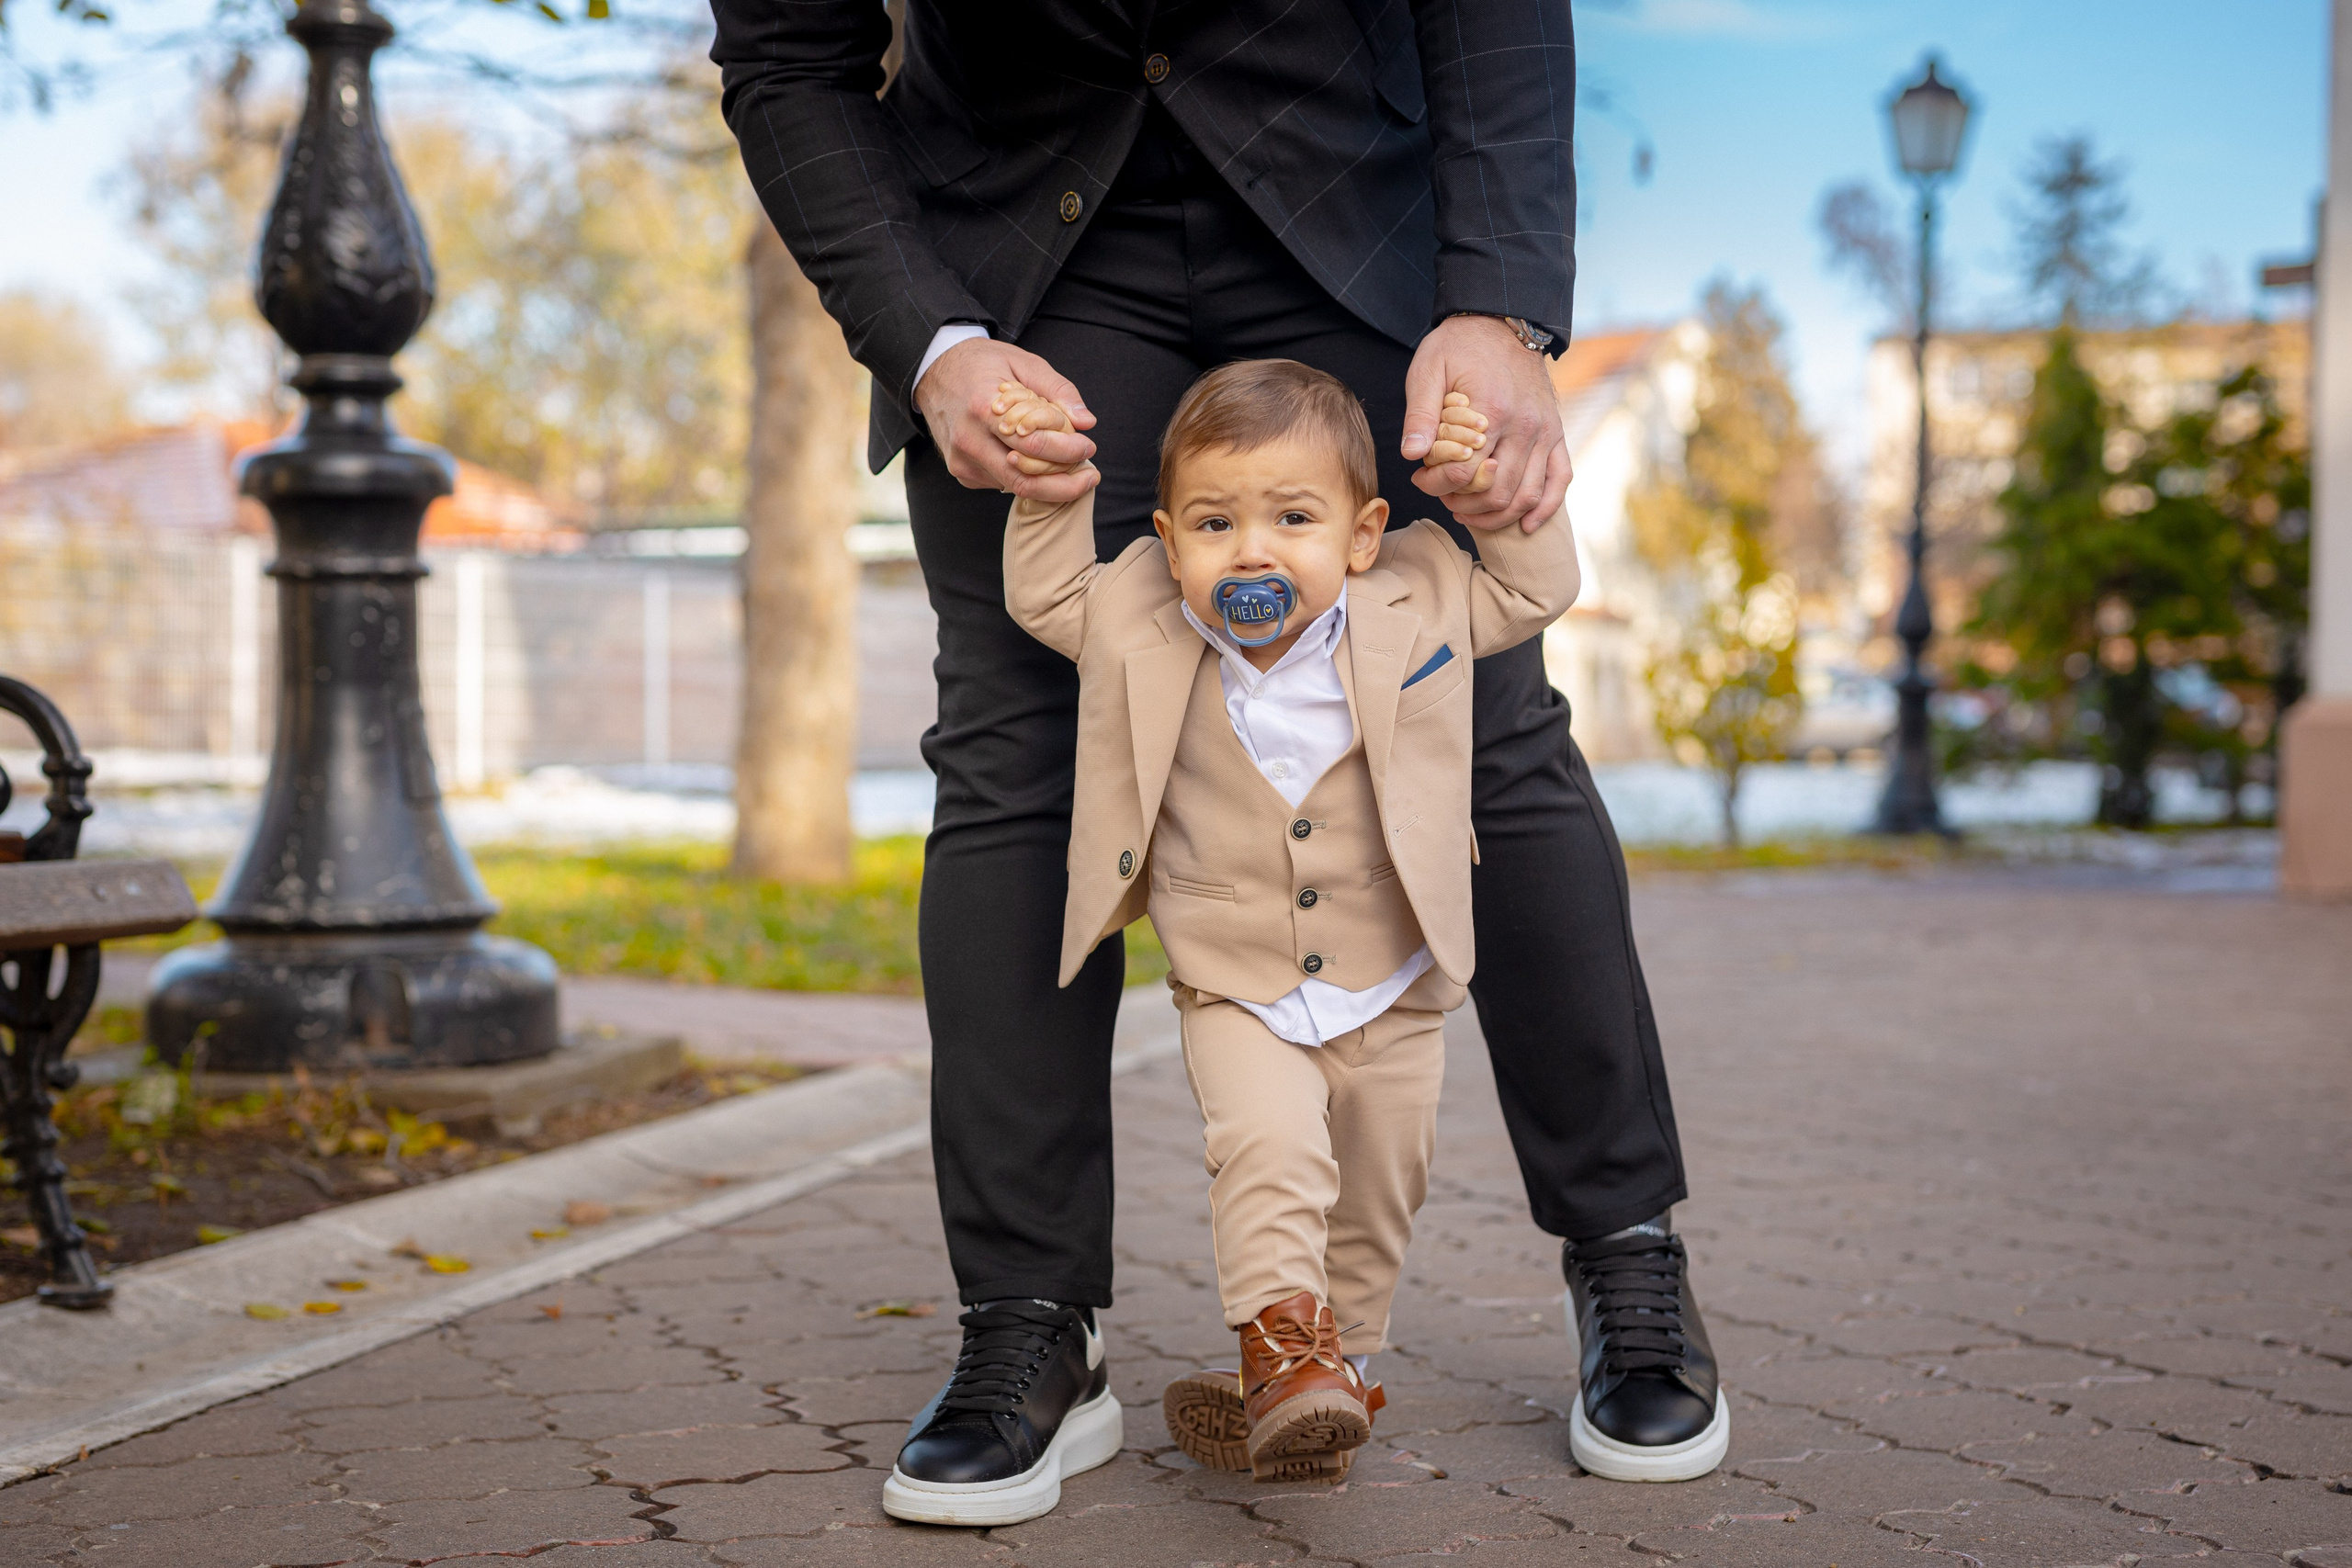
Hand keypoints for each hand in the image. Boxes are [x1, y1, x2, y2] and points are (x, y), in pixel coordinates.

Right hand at [915, 337, 1098, 501]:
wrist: (933, 371)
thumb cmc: (983, 363)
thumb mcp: (1023, 362)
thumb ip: (1058, 390)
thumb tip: (1086, 422)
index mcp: (983, 408)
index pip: (1033, 445)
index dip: (1067, 453)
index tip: (1089, 447)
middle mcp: (968, 440)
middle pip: (1024, 481)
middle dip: (1065, 484)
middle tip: (1090, 475)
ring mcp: (961, 461)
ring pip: (1015, 486)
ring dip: (1048, 481)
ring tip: (1068, 464)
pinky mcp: (962, 473)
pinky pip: (1002, 483)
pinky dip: (1026, 476)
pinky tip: (1036, 459)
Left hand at [1401, 315, 1572, 532]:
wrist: (1503, 320)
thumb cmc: (1460, 346)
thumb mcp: (1428, 369)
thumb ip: (1420, 414)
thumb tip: (1412, 455)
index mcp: (1491, 409)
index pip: (1464, 470)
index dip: (1437, 485)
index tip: (1419, 478)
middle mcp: (1525, 425)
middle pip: (1496, 490)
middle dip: (1463, 504)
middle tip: (1442, 497)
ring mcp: (1546, 432)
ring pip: (1526, 495)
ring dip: (1496, 515)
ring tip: (1467, 511)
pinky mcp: (1557, 434)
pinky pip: (1560, 479)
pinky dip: (1545, 508)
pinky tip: (1525, 526)